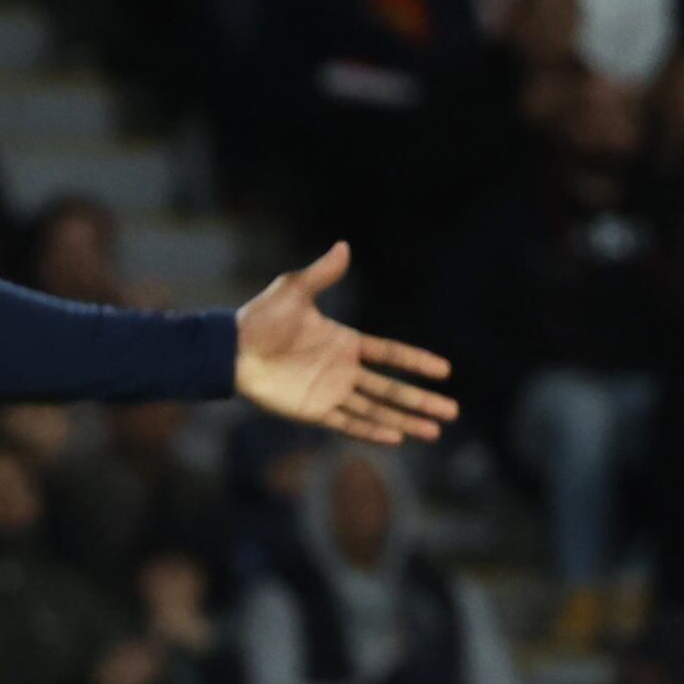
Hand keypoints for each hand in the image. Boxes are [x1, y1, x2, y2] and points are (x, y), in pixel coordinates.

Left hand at [231, 244, 458, 445]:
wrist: (230, 349)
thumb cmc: (260, 318)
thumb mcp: (293, 290)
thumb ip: (322, 274)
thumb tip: (345, 245)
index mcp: (346, 342)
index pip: (390, 354)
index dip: (417, 361)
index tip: (445, 371)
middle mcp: (344, 370)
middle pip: (392, 389)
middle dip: (421, 401)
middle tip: (452, 412)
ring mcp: (330, 392)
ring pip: (376, 410)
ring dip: (405, 421)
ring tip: (434, 432)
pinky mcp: (313, 410)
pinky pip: (348, 423)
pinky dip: (371, 431)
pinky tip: (395, 438)